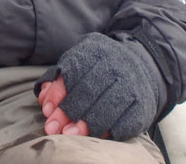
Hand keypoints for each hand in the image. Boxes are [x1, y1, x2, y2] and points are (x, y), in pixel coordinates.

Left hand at [34, 33, 163, 139]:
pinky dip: (106, 132)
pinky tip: (93, 136)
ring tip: (70, 135)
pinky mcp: (143, 106)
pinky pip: (124, 123)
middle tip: (54, 128)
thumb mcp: (80, 61)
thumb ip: (59, 77)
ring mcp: (132, 85)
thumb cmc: (101, 66)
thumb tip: (43, 98)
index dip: (58, 93)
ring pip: (106, 108)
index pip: (74, 71)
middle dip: (68, 112)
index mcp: (96, 50)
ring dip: (85, 125)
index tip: (47, 110)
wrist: (142, 67)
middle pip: (88, 91)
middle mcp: (116, 65)